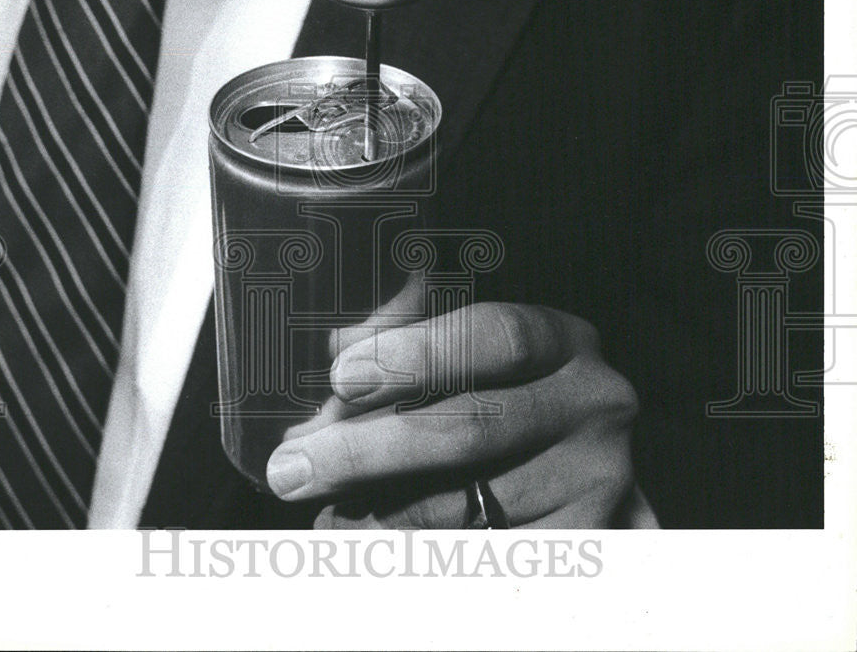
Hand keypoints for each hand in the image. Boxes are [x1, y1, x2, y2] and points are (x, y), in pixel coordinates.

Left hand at [265, 276, 657, 528]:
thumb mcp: (474, 352)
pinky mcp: (583, 544)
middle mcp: (593, 405)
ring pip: (467, 505)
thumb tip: (339, 345)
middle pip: (472, 428)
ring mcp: (597, 480)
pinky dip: (411, 552)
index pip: (498, 336)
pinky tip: (363, 539)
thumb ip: (413, 336)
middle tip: (294, 467)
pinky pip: (479, 555)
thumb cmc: (506, 396)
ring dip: (377, 511)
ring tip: (320, 507)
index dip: (417, 355)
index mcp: (564, 341)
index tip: (342, 376)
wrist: (576, 468)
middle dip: (367, 450)